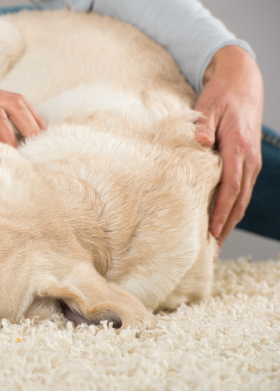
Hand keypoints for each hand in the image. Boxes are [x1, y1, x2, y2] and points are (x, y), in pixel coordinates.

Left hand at [194, 45, 263, 247]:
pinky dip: (231, 210)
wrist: (242, 80)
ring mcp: (250, 162)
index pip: (230, 186)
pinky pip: (241, 191)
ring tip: (215, 246)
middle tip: (210, 252)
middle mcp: (248, 159)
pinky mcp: (247, 162)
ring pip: (241, 199)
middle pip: (238, 201)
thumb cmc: (221, 94)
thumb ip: (203, 124)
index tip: (210, 232)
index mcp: (238, 147)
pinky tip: (220, 223)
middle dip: (224, 228)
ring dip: (229, 223)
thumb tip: (199, 141)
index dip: (221, 211)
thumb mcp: (209, 104)